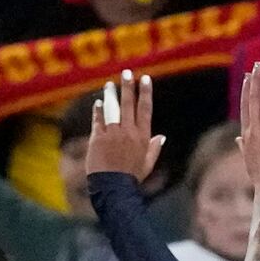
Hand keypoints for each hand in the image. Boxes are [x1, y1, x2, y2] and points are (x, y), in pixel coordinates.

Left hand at [78, 70, 161, 186]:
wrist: (113, 187)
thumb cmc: (131, 176)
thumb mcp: (148, 163)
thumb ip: (154, 147)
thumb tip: (162, 136)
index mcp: (143, 136)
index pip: (146, 109)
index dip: (146, 93)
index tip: (146, 79)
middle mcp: (129, 132)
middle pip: (129, 105)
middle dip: (128, 87)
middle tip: (127, 73)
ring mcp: (112, 134)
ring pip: (112, 109)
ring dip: (111, 94)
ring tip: (110, 83)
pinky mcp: (98, 138)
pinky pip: (98, 120)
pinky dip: (98, 110)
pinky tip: (98, 102)